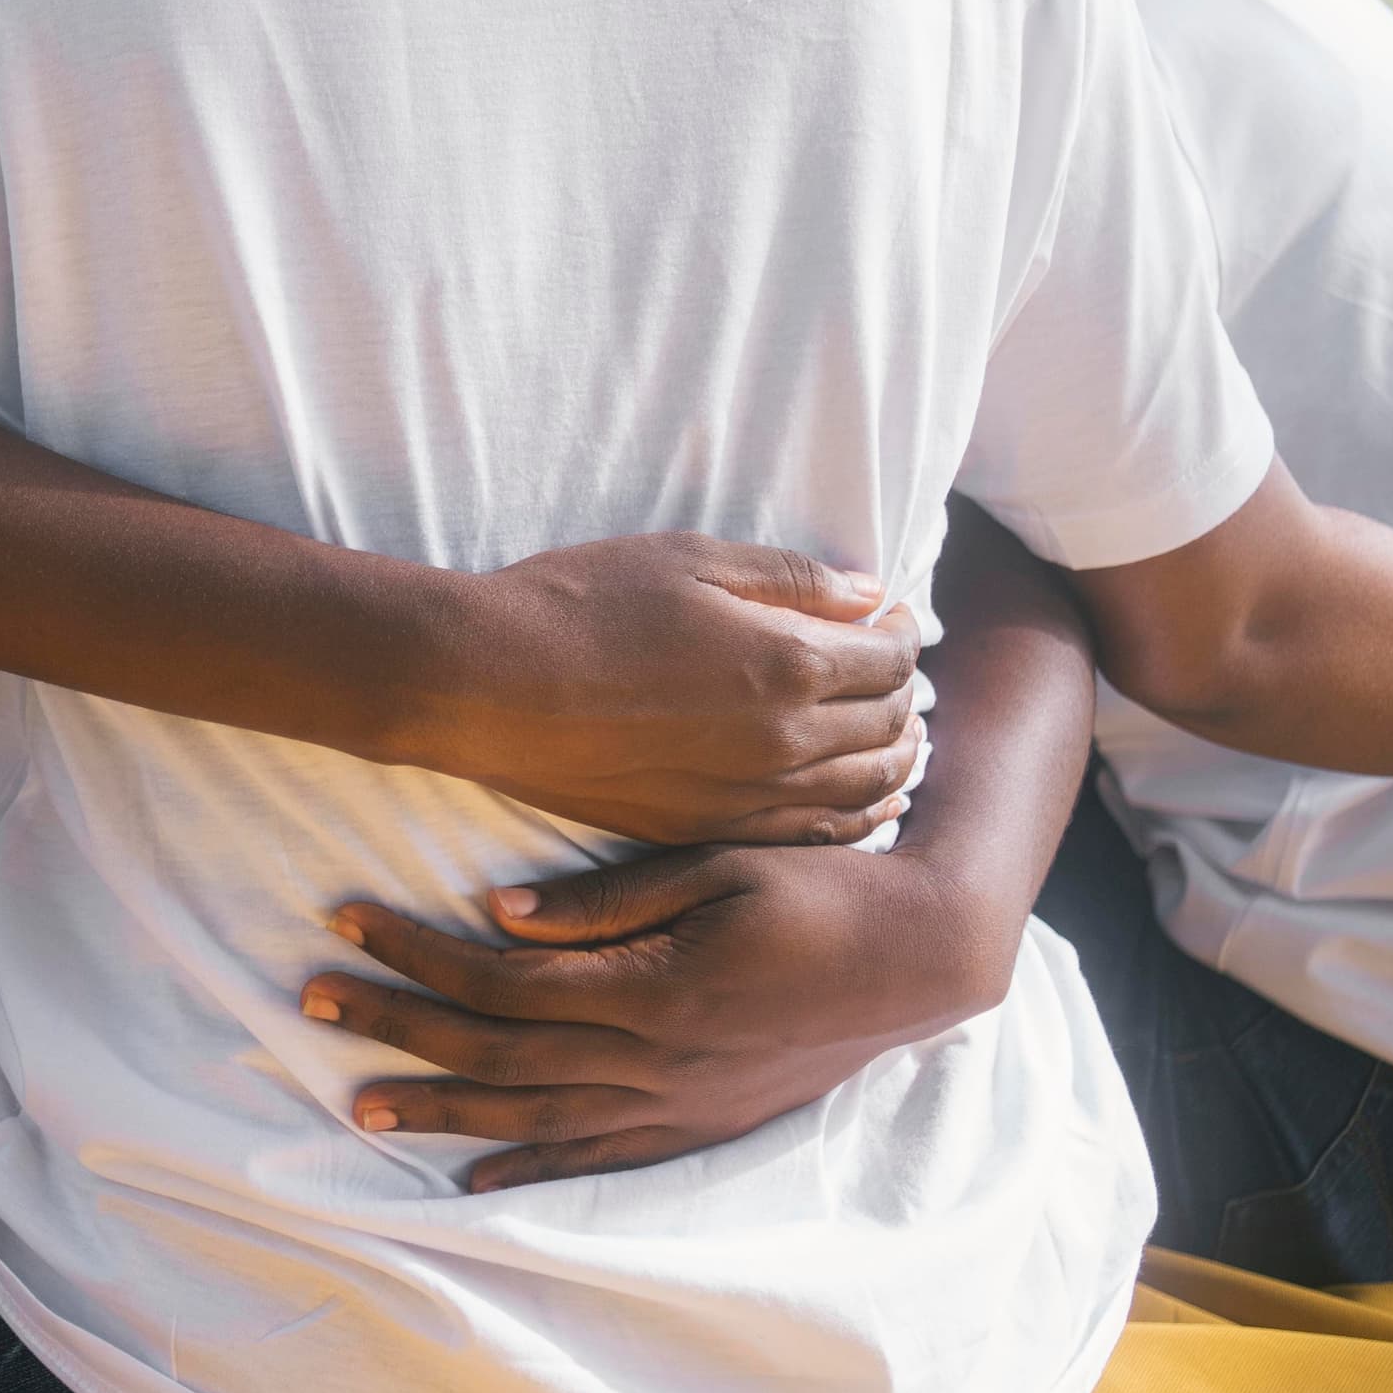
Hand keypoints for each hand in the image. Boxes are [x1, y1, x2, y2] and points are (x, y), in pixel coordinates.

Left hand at [300, 841, 995, 1188]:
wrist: (923, 958)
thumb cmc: (821, 887)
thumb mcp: (719, 863)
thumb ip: (605, 899)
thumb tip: (496, 912)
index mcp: (653, 987)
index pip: (500, 980)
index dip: (414, 952)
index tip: (344, 918)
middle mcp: (655, 1060)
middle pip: (496, 1052)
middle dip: (395, 1025)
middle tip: (312, 1000)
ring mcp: (678, 1103)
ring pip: (532, 1116)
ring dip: (439, 1108)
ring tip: (358, 1101)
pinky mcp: (701, 1124)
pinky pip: (598, 1159)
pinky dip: (529, 1167)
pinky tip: (470, 1176)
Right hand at [430, 536, 922, 846]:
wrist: (488, 684)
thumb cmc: (580, 605)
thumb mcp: (689, 557)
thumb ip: (791, 578)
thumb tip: (869, 595)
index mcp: (788, 663)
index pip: (893, 657)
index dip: (902, 631)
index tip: (888, 615)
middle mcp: (785, 741)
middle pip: (889, 724)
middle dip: (904, 691)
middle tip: (891, 667)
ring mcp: (748, 795)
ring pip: (865, 789)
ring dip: (893, 757)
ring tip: (894, 732)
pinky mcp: (707, 828)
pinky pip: (813, 835)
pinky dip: (856, 816)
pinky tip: (864, 799)